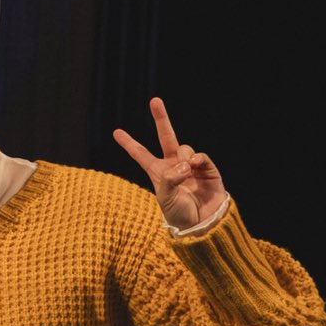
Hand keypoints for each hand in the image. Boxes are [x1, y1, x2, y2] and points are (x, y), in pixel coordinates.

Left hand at [113, 97, 226, 230]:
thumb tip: (184, 164)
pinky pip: (200, 156)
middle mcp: (173, 166)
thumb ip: (170, 179)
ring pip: (184, 148)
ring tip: (184, 171)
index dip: (129, 143)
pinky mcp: (208, 171)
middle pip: (166, 137)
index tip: (116, 132)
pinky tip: (193, 165)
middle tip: (155, 100)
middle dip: (161, 119)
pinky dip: (196, 158)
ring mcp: (191, 166)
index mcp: (158, 172)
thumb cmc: (179, 214)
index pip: (140, 154)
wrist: (202, 225)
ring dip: (182, 157)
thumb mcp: (166, 197)